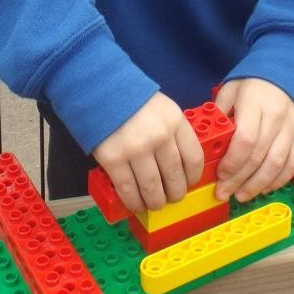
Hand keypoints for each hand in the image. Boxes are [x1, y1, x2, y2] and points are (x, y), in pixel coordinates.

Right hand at [91, 92, 204, 212]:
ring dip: (155, 202)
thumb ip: (173, 131)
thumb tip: (179, 163)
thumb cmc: (132, 99)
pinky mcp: (114, 159)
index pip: (194, 158)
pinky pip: (128, 189)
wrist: (99, 89)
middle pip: (174, 177)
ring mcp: (136, 149)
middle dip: (175, 193)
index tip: (189, 183)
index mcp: (175, 121)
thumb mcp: (162, 108)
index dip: (193, 177)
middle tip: (171, 198)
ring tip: (154, 204)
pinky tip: (135, 204)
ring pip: (152, 188)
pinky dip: (133, 201)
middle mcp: (159, 136)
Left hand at [213, 78, 293, 202]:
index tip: (220, 174)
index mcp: (255, 103)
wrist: (288, 71)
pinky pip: (292, 164)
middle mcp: (276, 116)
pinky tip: (263, 188)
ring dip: (258, 184)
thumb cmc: (253, 84)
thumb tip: (208, 141)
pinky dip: (278, 180)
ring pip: (277, 164)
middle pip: (259, 155)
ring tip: (241, 195)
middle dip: (240, 179)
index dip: (233, 161)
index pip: (246, 138)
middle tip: (224, 192)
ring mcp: (292, 128)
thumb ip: (220, 114)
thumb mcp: (231, 90)